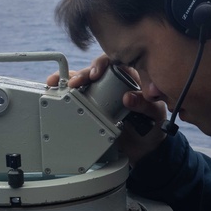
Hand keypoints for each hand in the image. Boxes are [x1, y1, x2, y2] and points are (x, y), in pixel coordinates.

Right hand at [48, 54, 167, 164]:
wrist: (146, 149)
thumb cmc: (154, 125)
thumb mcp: (154, 113)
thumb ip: (144, 104)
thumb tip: (127, 97)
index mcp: (131, 78)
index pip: (114, 62)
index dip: (102, 64)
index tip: (95, 73)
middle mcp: (114, 83)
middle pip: (95, 71)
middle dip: (82, 74)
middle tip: (74, 82)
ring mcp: (102, 95)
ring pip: (83, 82)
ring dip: (69, 80)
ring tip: (56, 82)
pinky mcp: (93, 108)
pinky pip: (79, 98)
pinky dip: (66, 94)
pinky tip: (56, 91)